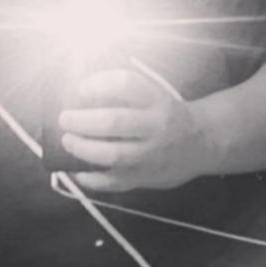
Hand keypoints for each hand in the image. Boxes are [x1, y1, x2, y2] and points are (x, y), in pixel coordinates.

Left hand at [58, 68, 213, 191]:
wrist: (201, 142)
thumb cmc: (164, 112)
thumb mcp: (153, 92)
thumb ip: (123, 89)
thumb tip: (79, 87)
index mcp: (156, 100)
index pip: (126, 85)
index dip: (99, 84)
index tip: (80, 87)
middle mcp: (155, 126)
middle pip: (115, 122)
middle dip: (83, 120)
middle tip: (64, 118)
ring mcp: (150, 155)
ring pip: (113, 155)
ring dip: (83, 148)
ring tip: (67, 140)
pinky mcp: (144, 179)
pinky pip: (113, 182)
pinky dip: (90, 178)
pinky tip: (75, 170)